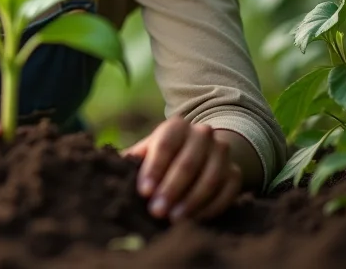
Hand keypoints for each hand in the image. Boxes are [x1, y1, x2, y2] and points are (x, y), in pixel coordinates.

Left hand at [121, 116, 242, 222]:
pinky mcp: (235, 173)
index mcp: (177, 125)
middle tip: (156, 211)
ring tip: (173, 219)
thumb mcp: (150, 149)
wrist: (203, 148)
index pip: (165, 146)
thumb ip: (135, 157)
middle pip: (187, 163)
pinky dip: (209, 208)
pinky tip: (193, 220)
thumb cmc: (166, 152)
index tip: (143, 191)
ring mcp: (222, 153)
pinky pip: (225, 193)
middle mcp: (203, 134)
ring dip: (190, 201)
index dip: (154, 169)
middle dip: (170, 189)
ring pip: (208, 179)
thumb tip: (110, 168)